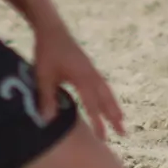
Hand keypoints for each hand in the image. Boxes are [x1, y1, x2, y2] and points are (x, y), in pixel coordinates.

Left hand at [33, 21, 124, 140]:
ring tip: (121, 119)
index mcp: (82, 77)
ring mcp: (91, 69)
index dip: (98, 123)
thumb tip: (48, 121)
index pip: (92, 105)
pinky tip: (106, 100)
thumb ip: (47, 98)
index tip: (103, 139)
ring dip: (114, 106)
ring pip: (106, 91)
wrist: (52, 29)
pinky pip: (102, 84)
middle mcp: (91, 74)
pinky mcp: (88, 66)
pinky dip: (107, 95)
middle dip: (114, 116)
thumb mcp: (43, 76)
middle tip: (123, 133)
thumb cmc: (47, 51)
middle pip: (106, 99)